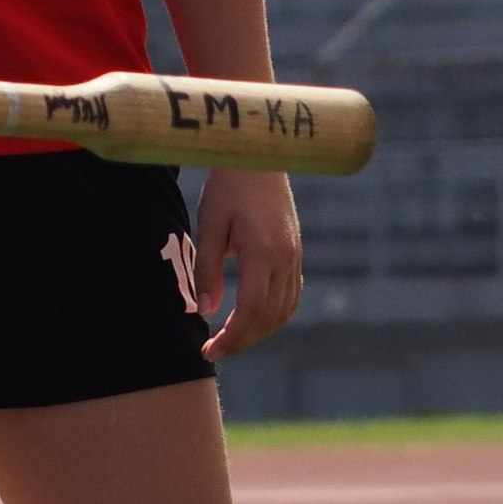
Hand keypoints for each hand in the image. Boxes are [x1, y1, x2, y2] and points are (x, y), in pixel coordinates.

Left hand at [192, 167, 301, 358]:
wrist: (259, 154)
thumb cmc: (227, 185)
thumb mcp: (209, 223)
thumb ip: (207, 268)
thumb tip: (206, 311)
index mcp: (263, 250)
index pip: (252, 309)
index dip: (233, 337)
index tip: (210, 349)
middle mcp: (286, 257)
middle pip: (270, 316)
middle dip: (243, 339)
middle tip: (215, 349)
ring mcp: (295, 254)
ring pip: (285, 309)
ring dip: (260, 329)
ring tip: (231, 336)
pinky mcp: (296, 251)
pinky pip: (291, 294)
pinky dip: (273, 313)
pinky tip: (252, 315)